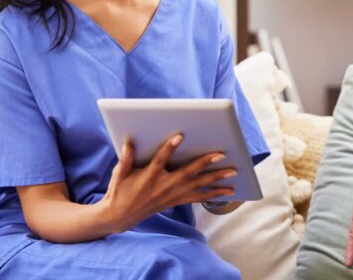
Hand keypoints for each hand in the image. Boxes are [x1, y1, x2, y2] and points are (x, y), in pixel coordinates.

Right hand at [99, 133, 235, 232]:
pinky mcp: (177, 201)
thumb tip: (128, 143)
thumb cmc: (120, 191)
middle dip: (206, 163)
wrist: (121, 216)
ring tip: (233, 173)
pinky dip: (213, 194)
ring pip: (198, 186)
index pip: (161, 159)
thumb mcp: (119, 174)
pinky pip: (198, 198)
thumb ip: (126, 159)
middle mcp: (164, 186)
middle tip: (222, 154)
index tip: (180, 136)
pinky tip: (227, 192)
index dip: (169, 148)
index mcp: (149, 176)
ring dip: (217, 180)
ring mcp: (173, 195)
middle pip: (188, 173)